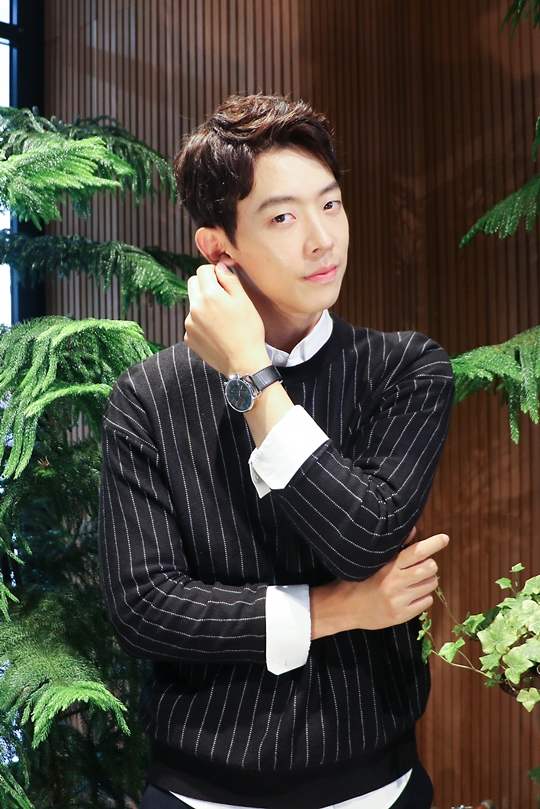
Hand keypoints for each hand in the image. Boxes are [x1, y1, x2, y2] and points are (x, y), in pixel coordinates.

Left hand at [184, 263, 268, 376]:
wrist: (244, 362)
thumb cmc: (248, 331)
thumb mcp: (244, 301)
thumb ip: (230, 280)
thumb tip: (220, 266)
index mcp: (209, 295)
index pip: (202, 270)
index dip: (214, 272)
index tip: (223, 281)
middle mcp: (194, 308)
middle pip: (193, 284)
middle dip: (205, 285)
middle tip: (222, 297)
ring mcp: (189, 324)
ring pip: (193, 304)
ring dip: (204, 305)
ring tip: (222, 319)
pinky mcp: (188, 338)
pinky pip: (193, 322)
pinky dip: (202, 323)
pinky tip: (217, 332)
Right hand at [310, 531, 448, 638]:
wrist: (344, 608)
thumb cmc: (360, 580)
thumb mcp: (374, 561)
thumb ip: (397, 547)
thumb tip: (415, 530)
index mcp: (388, 566)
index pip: (417, 551)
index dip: (434, 543)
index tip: (444, 538)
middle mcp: (395, 583)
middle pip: (430, 568)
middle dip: (429, 565)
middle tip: (419, 567)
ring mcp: (399, 601)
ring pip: (431, 585)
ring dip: (426, 581)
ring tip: (412, 583)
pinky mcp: (401, 616)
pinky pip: (426, 602)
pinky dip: (422, 597)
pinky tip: (409, 596)